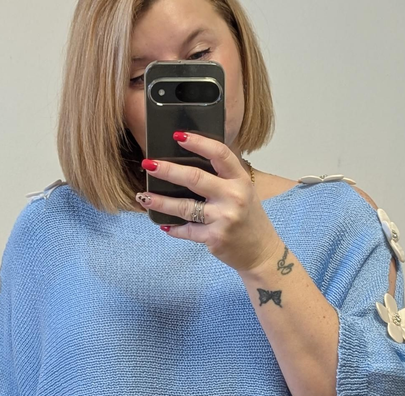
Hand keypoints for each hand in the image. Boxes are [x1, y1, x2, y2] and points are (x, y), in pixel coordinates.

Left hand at [136, 131, 280, 273]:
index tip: (178, 136)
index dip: (198, 143)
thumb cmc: (249, 219)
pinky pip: (187, 231)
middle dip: (168, 171)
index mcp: (240, 180)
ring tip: (143, 197)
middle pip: (195, 178)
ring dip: (160, 202)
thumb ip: (223, 177)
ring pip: (184, 207)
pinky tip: (163, 224)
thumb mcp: (244, 191)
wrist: (261, 252)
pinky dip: (173, 228)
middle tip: (149, 165)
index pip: (219, 154)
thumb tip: (188, 162)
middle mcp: (233, 197)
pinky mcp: (214, 238)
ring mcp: (223, 218)